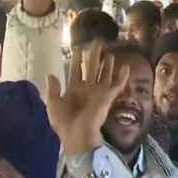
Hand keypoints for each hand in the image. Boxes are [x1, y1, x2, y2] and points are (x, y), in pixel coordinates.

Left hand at [45, 40, 129, 154]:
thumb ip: (53, 89)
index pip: (76, 70)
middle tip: (96, 43)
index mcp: (73, 90)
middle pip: (91, 68)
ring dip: (107, 64)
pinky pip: (117, 85)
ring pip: (105, 74)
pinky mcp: (108, 97)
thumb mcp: (53, 104)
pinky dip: (122, 76)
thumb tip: (51, 74)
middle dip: (94, 56)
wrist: (77, 134)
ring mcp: (98, 92)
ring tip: (110, 53)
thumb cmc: (64, 122)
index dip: (76, 60)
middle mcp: (87, 89)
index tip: (77, 48)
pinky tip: (126, 66)